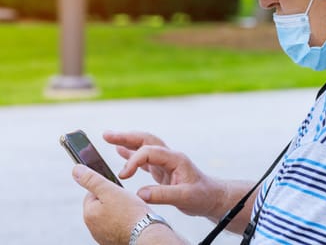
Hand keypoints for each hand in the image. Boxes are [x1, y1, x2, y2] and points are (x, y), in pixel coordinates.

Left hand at [72, 164, 151, 244]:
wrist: (146, 235)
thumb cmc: (132, 214)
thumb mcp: (111, 190)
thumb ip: (93, 179)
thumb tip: (76, 170)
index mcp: (89, 214)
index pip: (92, 193)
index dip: (107, 188)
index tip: (118, 191)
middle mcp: (92, 227)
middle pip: (101, 205)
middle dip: (113, 200)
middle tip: (126, 201)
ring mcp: (103, 235)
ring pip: (109, 215)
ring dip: (118, 211)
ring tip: (130, 211)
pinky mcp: (113, 240)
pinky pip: (116, 226)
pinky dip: (123, 222)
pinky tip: (131, 221)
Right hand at [104, 131, 226, 218]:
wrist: (212, 197)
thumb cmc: (202, 196)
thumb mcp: (185, 197)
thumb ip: (162, 195)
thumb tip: (139, 193)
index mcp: (176, 159)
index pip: (150, 152)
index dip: (134, 160)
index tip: (123, 175)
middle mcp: (170, 156)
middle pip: (146, 140)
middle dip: (126, 137)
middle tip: (106, 135)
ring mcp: (166, 162)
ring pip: (144, 146)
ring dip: (127, 141)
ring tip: (108, 137)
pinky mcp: (162, 170)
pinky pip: (144, 158)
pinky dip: (131, 153)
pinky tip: (119, 150)